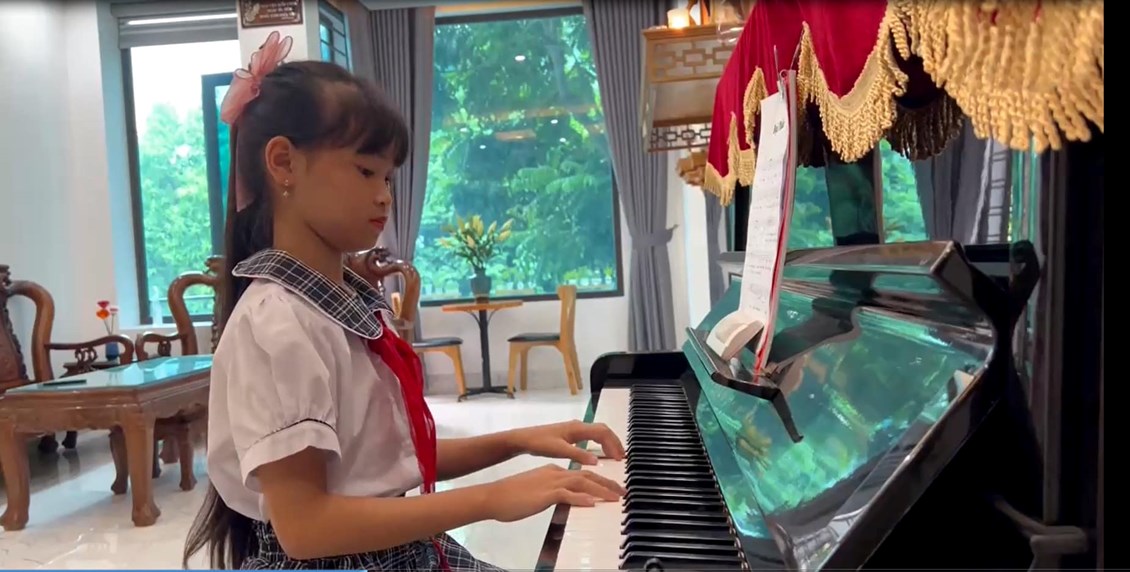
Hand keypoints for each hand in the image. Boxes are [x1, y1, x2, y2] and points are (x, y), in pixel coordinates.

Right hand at [482, 464, 624, 522]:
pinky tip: (593, 503)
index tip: (611, 488)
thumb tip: (565, 502)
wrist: (493, 496)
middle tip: (623, 492)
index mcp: (553, 471)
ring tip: (616, 498)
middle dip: (607, 484)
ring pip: (582, 482)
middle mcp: (555, 473)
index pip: (581, 474)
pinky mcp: (545, 493)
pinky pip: (567, 494)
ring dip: (601, 489)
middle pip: (587, 475)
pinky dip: (581, 498)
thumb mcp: (536, 494)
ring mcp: (550, 482)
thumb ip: (552, 495)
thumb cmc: (511, 497)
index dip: (599, 481)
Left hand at [509, 420, 625, 465]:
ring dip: (608, 443)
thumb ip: (578, 455)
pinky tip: (600, 455)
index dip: (613, 444)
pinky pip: (591, 437)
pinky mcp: (571, 435)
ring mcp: (575, 430)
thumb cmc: (540, 443)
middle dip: (614, 443)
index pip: (603, 432)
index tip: (620, 458)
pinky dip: (600, 444)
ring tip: (615, 457)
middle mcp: (579, 426)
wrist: (524, 439)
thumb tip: (597, 461)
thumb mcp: (559, 450)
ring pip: (598, 433)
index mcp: (578, 428)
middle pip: (603, 431)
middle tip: (622, 459)